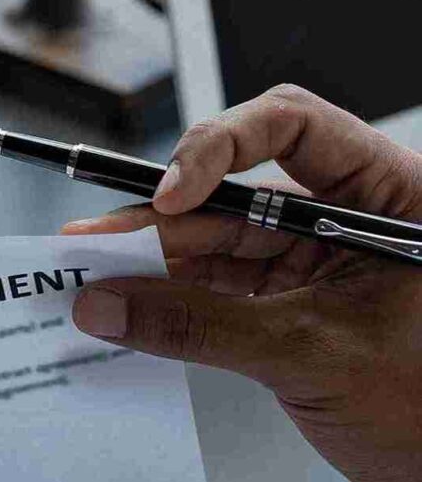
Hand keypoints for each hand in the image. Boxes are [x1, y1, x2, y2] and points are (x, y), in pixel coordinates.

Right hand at [63, 83, 421, 481]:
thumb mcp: (312, 353)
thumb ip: (204, 326)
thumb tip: (111, 303)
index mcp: (390, 194)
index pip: (293, 128)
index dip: (221, 148)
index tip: (170, 197)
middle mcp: (350, 213)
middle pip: (239, 188)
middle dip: (165, 218)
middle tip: (95, 242)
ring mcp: (317, 257)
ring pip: (219, 238)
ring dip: (155, 258)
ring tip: (92, 273)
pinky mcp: (292, 301)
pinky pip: (218, 284)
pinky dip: (171, 296)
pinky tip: (126, 302)